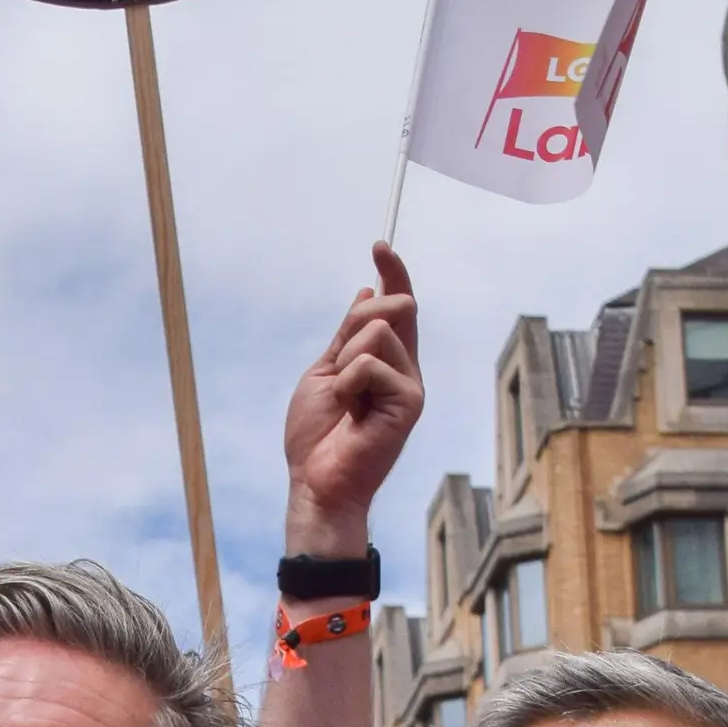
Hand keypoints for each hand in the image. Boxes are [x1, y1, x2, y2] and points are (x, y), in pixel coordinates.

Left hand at [282, 243, 423, 558]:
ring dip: (344, 365)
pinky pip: (370, 363)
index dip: (391, 273)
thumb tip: (367, 291)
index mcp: (385, 361)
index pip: (396, 306)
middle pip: (389, 307)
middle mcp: (405, 368)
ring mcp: (410, 384)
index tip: (379, 245)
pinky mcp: (410, 400)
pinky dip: (347, 384)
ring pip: (376, 332)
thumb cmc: (317, 437)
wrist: (316, 481)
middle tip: (338, 367)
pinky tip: (351, 413)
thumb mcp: (325, 373)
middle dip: (355, 321)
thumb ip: (349, 337)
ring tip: (344, 402)